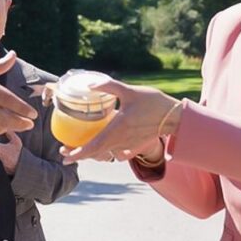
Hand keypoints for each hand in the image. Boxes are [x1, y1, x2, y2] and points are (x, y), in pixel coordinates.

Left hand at [61, 78, 179, 162]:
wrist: (175, 117)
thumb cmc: (153, 103)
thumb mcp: (130, 91)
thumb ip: (109, 86)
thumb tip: (90, 84)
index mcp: (117, 129)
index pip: (93, 146)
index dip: (77, 153)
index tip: (65, 156)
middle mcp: (121, 141)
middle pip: (96, 153)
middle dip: (79, 154)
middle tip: (65, 151)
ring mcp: (129, 146)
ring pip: (106, 154)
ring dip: (92, 153)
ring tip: (81, 148)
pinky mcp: (136, 146)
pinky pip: (118, 153)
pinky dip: (109, 152)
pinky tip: (105, 147)